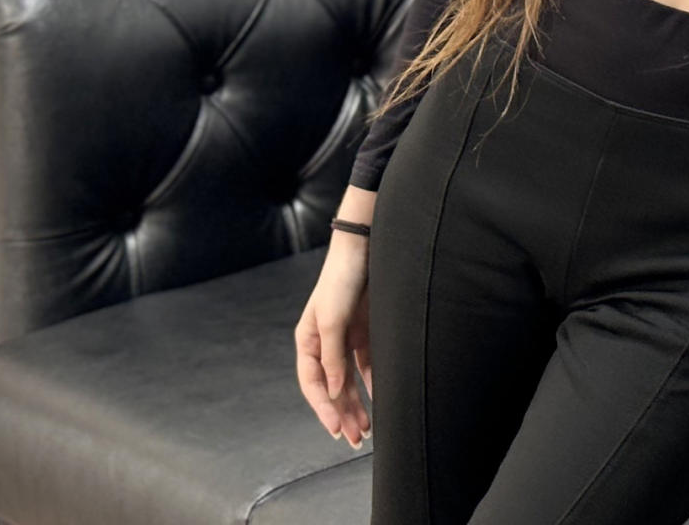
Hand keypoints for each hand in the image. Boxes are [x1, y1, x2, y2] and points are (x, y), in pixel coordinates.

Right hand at [294, 233, 374, 445]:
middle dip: (341, 414)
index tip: (335, 429)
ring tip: (365, 431)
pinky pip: (367, 367)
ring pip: (349, 381)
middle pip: (332, 387)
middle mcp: (325, 343)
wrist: (365, 247)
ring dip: (356, 405)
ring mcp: (346, 339)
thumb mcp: (332, 320)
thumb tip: (333, 392)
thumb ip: (332, 358)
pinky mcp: (365, 333)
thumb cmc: (341, 280)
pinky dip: (372, 385)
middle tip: (352, 440)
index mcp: (309, 340)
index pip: (313, 383)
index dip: (323, 408)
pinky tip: (379, 402)